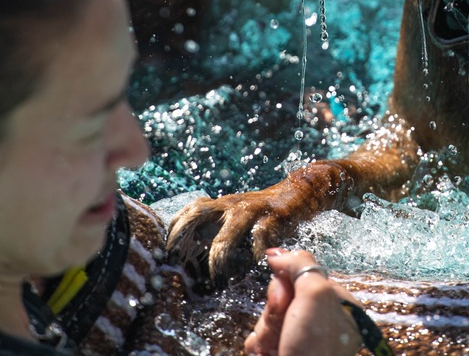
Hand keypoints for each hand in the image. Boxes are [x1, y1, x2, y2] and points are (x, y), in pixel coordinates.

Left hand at [166, 161, 352, 286]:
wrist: (304, 191)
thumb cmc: (267, 212)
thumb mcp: (240, 215)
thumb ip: (221, 230)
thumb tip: (197, 258)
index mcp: (223, 204)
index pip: (190, 210)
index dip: (175, 227)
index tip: (164, 248)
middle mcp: (233, 204)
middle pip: (199, 213)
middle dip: (184, 234)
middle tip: (176, 259)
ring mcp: (254, 210)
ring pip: (229, 231)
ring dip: (220, 255)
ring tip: (217, 277)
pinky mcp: (276, 218)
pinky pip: (262, 237)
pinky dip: (256, 255)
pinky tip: (254, 269)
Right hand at [244, 249, 361, 355]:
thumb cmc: (315, 347)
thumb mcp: (315, 295)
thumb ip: (301, 266)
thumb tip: (277, 254)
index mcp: (340, 306)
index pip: (305, 275)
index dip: (289, 280)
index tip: (285, 292)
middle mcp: (322, 322)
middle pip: (283, 296)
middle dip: (275, 309)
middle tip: (283, 325)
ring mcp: (301, 340)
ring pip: (268, 317)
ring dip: (266, 330)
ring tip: (277, 347)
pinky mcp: (283, 352)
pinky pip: (260, 338)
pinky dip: (260, 345)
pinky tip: (268, 354)